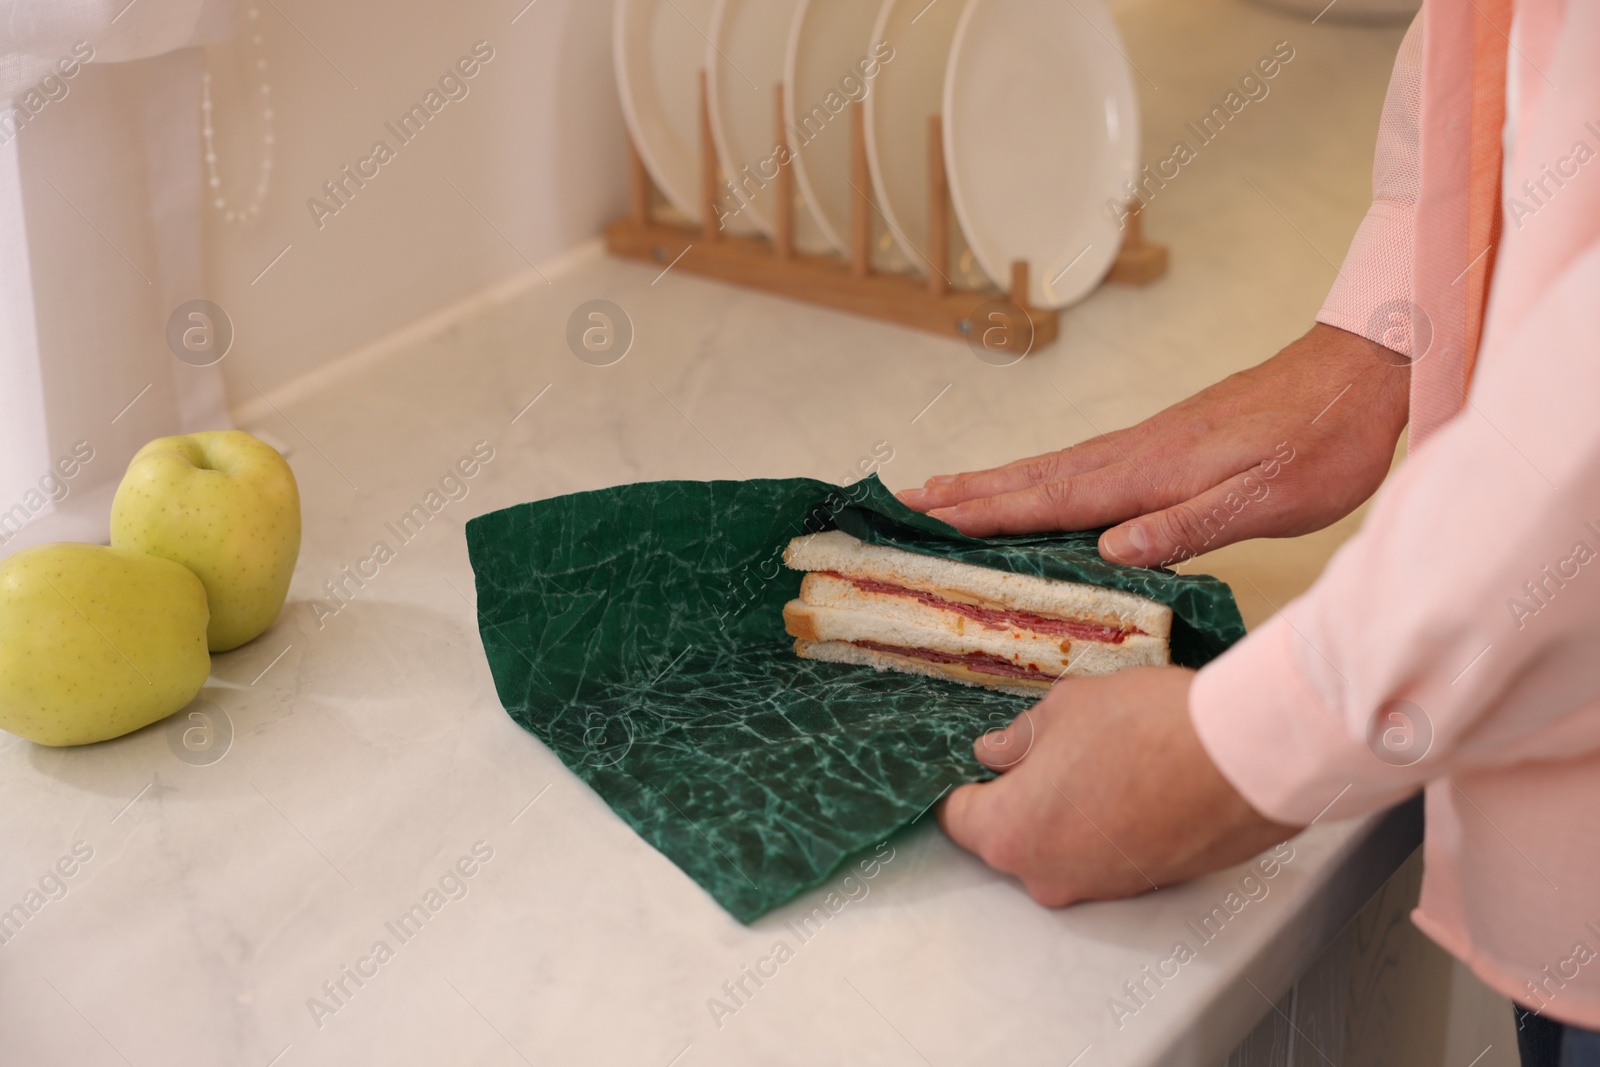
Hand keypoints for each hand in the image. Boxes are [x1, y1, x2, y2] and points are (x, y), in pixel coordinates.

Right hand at [898, 324, 1408, 566]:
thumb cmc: (1326, 441)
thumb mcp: (1273, 499)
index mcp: (1155, 470)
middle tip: (901, 502)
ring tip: (937, 491)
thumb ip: (1192, 524)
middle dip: (965, 492)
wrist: (1362, 370)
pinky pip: (1078, 462)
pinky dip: (1034, 474)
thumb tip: (1112, 549)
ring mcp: (1146, 440)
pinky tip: (1026, 484)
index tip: (926, 519)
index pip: (1053, 497)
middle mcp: (1137, 449)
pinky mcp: (1163, 439)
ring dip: (989, 481)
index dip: (986, 513)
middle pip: (1033, 475)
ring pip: (1050, 465)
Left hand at [937, 667, 1298, 905]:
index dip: (962, 783)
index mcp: (1009, 832)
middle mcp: (1045, 875)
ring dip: (1065, 811)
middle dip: (1017, 796)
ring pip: (1058, 847)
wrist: (1242, 761)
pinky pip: (1102, 855)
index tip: (974, 762)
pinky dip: (1105, 825)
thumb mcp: (1065, 708)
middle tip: (1042, 749)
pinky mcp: (1141, 887)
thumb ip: (1021, 737)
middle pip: (1008, 836)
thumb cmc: (1146, 727)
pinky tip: (1130, 782)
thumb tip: (997, 752)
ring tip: (1096, 759)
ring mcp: (1095, 888)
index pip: (957, 817)